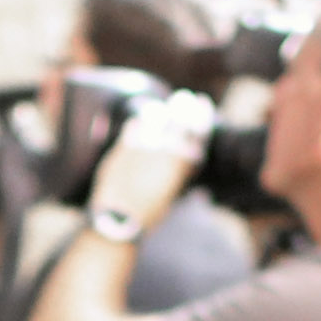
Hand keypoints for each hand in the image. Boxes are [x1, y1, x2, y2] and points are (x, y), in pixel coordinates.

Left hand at [89, 90, 215, 235]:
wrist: (117, 220)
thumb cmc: (148, 213)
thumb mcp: (171, 194)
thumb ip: (177, 172)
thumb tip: (186, 159)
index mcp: (183, 164)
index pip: (199, 130)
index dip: (203, 113)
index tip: (202, 102)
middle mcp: (166, 151)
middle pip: (180, 117)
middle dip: (183, 106)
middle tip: (184, 100)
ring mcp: (144, 146)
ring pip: (156, 115)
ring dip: (160, 112)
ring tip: (159, 113)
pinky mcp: (123, 146)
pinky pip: (134, 124)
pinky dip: (138, 123)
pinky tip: (139, 125)